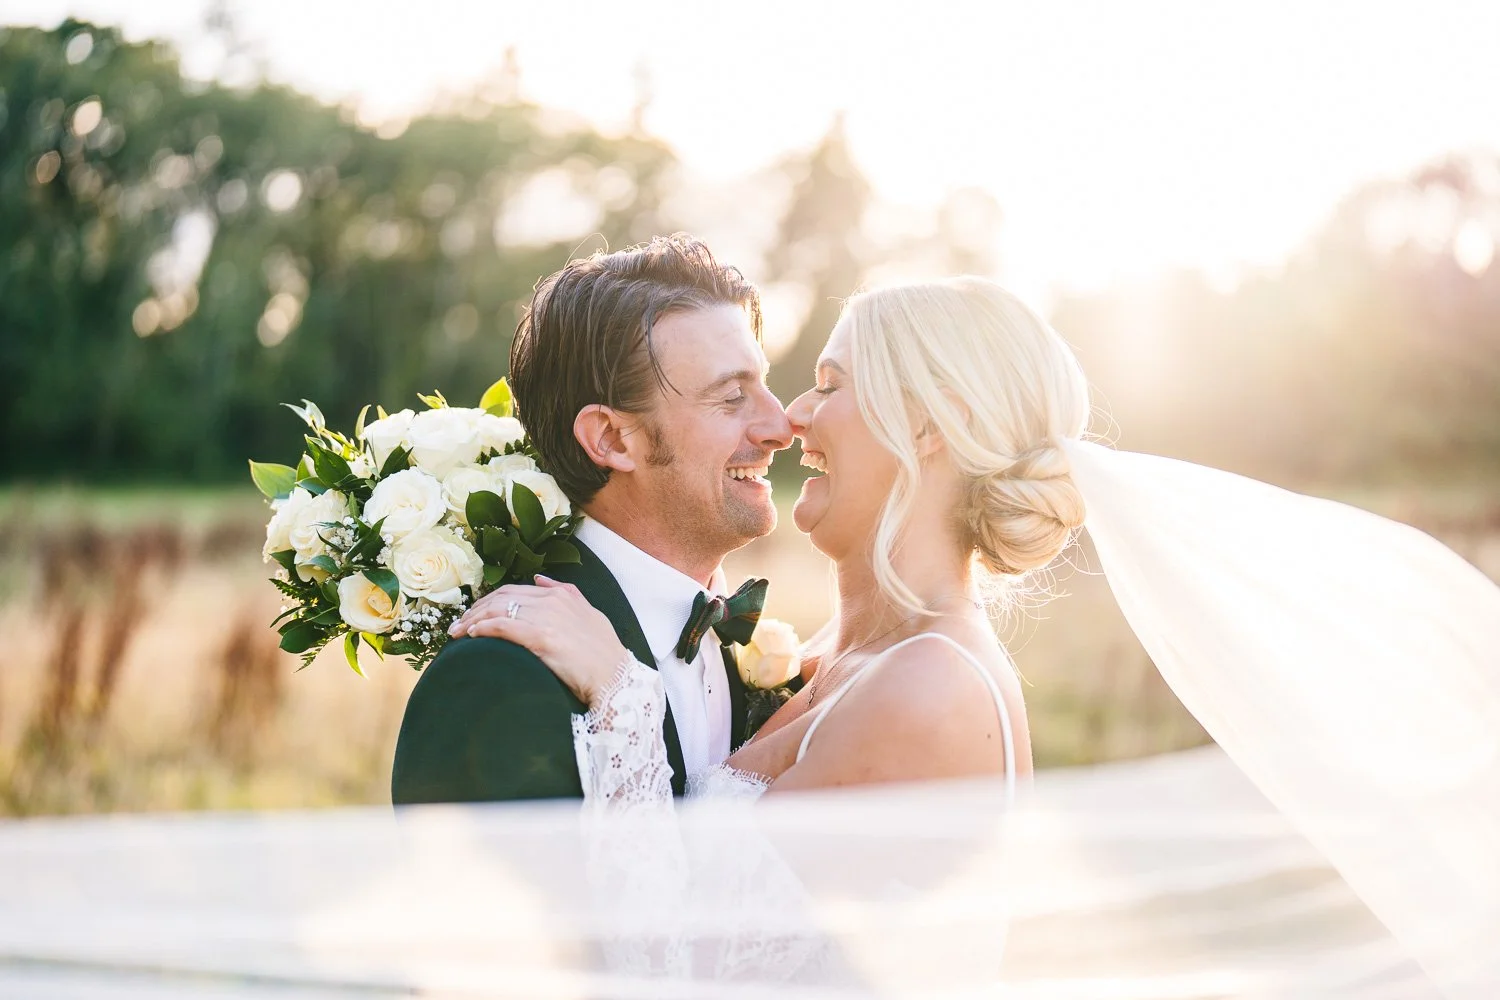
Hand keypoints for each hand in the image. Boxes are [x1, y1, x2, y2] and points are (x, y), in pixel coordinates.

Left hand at [448, 576, 630, 706]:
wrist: (615, 678)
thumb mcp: (589, 614)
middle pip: (501, 597)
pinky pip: (502, 626)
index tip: (474, 614)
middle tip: (457, 624)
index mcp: (562, 594)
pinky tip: (470, 636)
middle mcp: (552, 600)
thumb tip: (539, 579)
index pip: (514, 590)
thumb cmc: (604, 654)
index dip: (489, 601)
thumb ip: (565, 593)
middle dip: (475, 610)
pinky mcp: (540, 637)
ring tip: (456, 633)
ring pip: (497, 610)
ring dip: (472, 620)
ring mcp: (546, 617)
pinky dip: (482, 628)